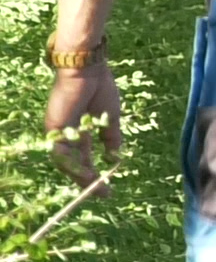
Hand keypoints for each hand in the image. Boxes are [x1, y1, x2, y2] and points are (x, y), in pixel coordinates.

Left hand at [44, 66, 122, 193]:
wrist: (88, 69)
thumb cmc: (100, 88)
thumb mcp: (111, 118)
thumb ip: (112, 138)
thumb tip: (115, 158)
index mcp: (80, 130)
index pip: (85, 157)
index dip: (95, 172)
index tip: (108, 186)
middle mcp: (67, 134)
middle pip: (75, 163)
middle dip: (87, 179)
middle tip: (103, 193)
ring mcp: (59, 132)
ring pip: (66, 161)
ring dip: (80, 176)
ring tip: (95, 187)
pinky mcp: (54, 128)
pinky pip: (61, 152)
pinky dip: (72, 165)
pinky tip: (86, 175)